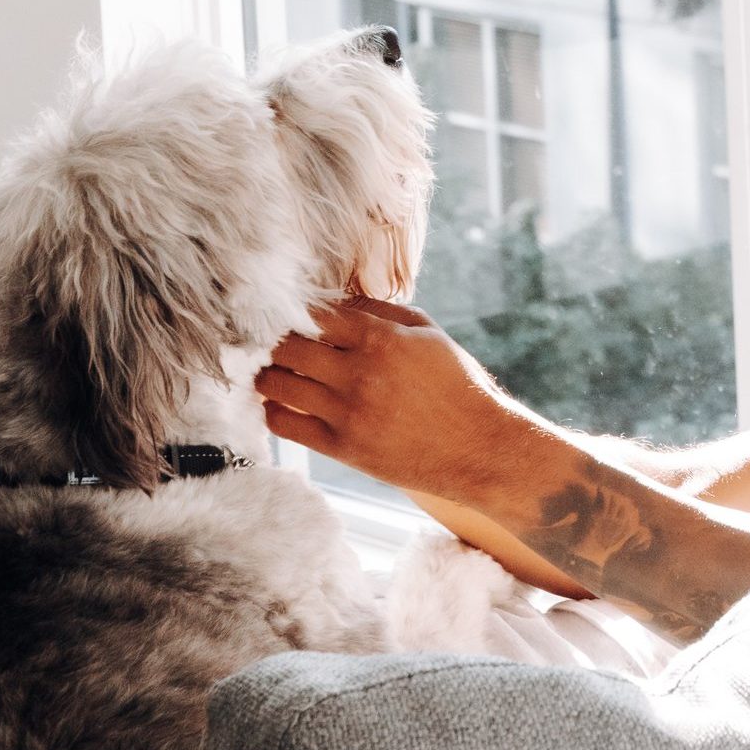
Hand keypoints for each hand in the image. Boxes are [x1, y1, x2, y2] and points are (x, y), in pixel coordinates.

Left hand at [254, 297, 526, 502]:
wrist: (479, 448)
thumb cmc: (457, 386)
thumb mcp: (428, 335)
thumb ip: (381, 312)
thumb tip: (333, 301)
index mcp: (382, 339)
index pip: (311, 313)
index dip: (293, 311)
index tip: (287, 315)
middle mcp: (360, 373)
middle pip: (284, 346)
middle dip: (275, 341)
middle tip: (275, 343)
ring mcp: (348, 413)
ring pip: (276, 384)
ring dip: (269, 374)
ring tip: (278, 372)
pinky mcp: (342, 448)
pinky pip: (283, 423)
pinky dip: (275, 409)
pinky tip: (286, 403)